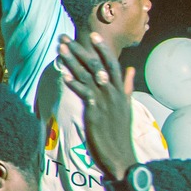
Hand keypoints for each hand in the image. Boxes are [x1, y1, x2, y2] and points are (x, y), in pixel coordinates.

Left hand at [54, 35, 138, 181]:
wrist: (121, 156)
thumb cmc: (120, 132)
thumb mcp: (126, 106)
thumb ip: (126, 86)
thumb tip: (130, 69)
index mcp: (120, 91)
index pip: (112, 64)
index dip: (102, 49)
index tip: (92, 35)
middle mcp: (114, 93)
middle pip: (97, 65)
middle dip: (80, 50)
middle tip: (64, 37)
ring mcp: (106, 102)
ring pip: (89, 76)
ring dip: (73, 62)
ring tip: (60, 50)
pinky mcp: (97, 113)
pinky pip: (85, 95)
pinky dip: (75, 84)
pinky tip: (64, 75)